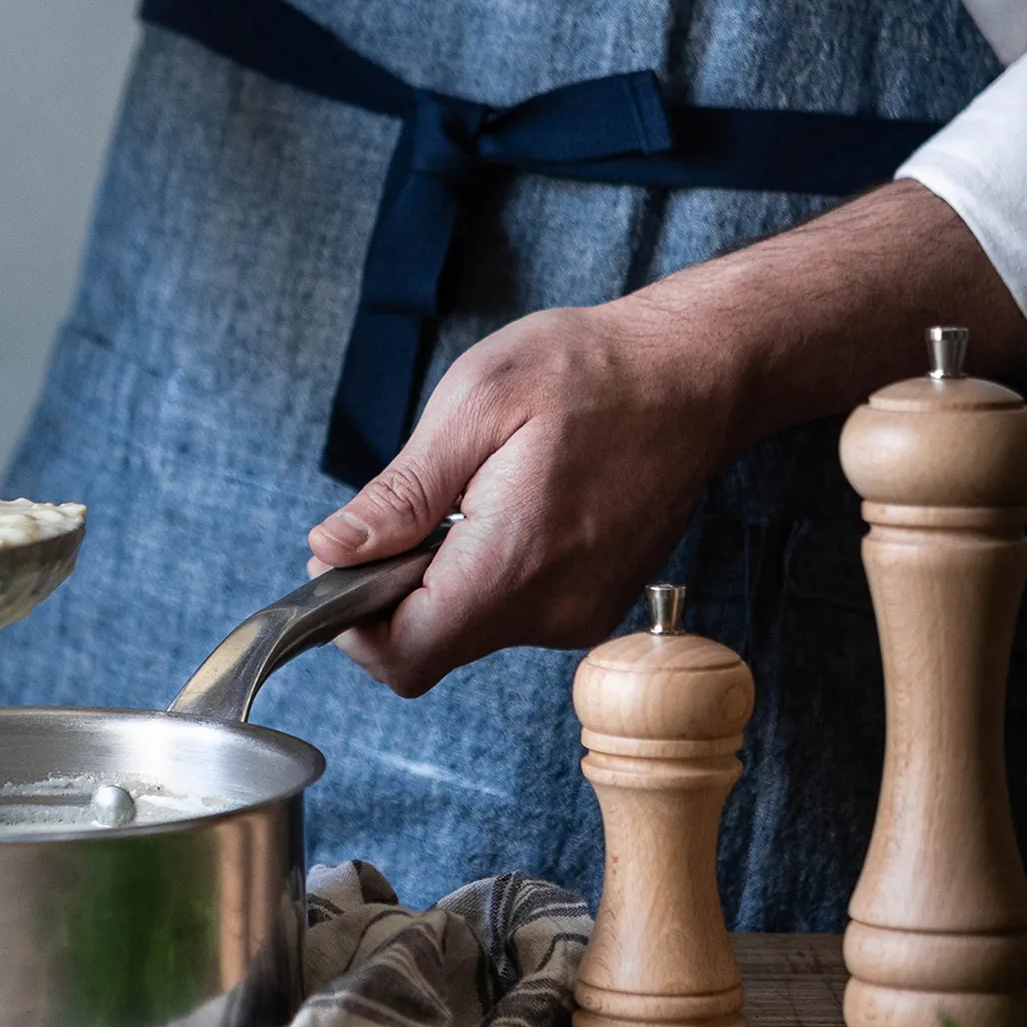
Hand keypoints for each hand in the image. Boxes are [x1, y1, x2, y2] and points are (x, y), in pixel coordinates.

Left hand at [305, 182, 1026, 696]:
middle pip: (427, 651)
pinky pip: (508, 617)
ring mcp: (577, 616)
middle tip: (408, 513)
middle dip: (390, 596)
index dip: (350, 618)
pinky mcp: (590, 609)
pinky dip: (484, 577)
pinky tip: (506, 511)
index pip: (400, 654)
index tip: (344, 558)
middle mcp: (550, 610)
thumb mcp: (476, 403)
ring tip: (470, 499)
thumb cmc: (589, 372)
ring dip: (439, 583)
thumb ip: (401, 493)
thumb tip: (331, 551)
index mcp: (513, 561)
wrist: (695, 376)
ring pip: (465, 635)